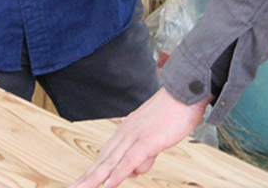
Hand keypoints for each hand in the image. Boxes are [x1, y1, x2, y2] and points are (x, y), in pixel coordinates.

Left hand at [70, 87, 210, 187]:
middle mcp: (126, 133)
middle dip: (87, 177)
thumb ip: (144, 152)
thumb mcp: (155, 135)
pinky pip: (129, 161)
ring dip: (95, 179)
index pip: (105, 155)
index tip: (81, 181)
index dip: (92, 170)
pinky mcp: (147, 141)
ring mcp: (135, 136)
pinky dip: (118, 174)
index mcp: (127, 130)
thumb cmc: (175, 111)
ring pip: (110, 162)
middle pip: (102, 160)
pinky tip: (108, 185)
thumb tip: (136, 169)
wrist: (185, 90)